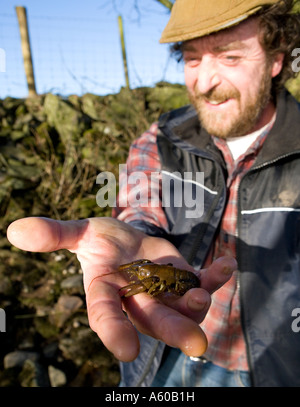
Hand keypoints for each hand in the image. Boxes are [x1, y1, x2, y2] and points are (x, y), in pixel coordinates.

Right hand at [7, 217, 235, 361]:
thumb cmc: (101, 241)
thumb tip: (16, 230)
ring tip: (200, 291)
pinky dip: (214, 276)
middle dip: (174, 330)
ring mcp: (164, 291)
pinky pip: (201, 281)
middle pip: (155, 319)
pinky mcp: (183, 278)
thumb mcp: (81, 232)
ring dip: (196, 302)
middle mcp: (137, 300)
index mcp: (107, 294)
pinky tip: (225, 264)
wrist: (129, 241)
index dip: (113, 331)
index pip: (106, 317)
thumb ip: (55, 234)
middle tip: (196, 344)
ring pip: (183, 306)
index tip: (125, 350)